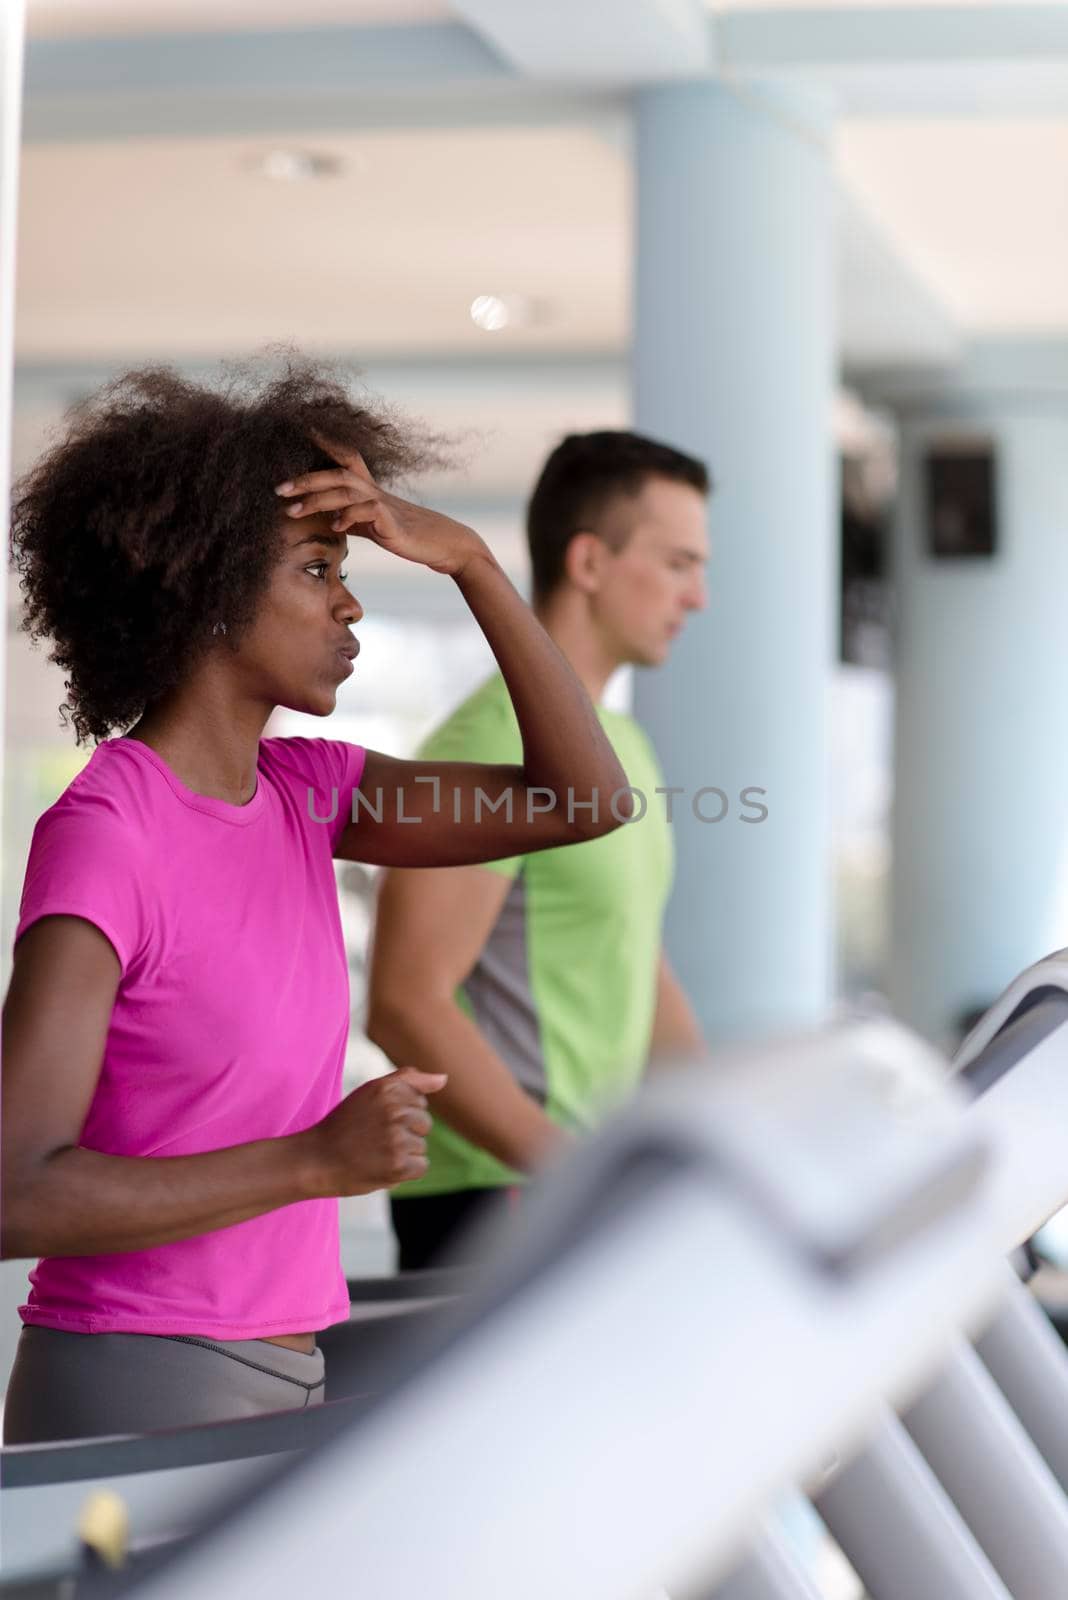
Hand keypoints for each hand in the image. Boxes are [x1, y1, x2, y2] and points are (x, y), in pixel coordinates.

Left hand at [275, 442, 489, 578]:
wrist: (443, 544)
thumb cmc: (405, 534)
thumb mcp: (371, 524)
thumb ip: (349, 517)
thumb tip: (326, 519)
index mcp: (368, 488)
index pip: (343, 458)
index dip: (323, 442)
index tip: (297, 430)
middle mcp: (373, 490)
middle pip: (336, 474)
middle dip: (305, 480)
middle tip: (278, 490)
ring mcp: (383, 504)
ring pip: (346, 491)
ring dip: (316, 500)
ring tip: (292, 512)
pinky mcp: (392, 522)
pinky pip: (368, 512)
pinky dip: (349, 516)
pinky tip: (334, 526)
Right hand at [305, 1067, 446, 1196]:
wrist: (316, 1160)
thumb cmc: (345, 1125)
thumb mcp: (371, 1092)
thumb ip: (408, 1080)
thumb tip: (444, 1078)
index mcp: (387, 1088)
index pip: (419, 1101)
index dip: (399, 1114)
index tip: (375, 1118)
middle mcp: (394, 1110)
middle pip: (425, 1124)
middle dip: (404, 1133)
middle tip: (373, 1137)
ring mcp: (396, 1138)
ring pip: (422, 1146)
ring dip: (403, 1153)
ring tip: (374, 1152)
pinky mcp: (398, 1165)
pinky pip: (421, 1166)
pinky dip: (404, 1172)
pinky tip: (381, 1167)